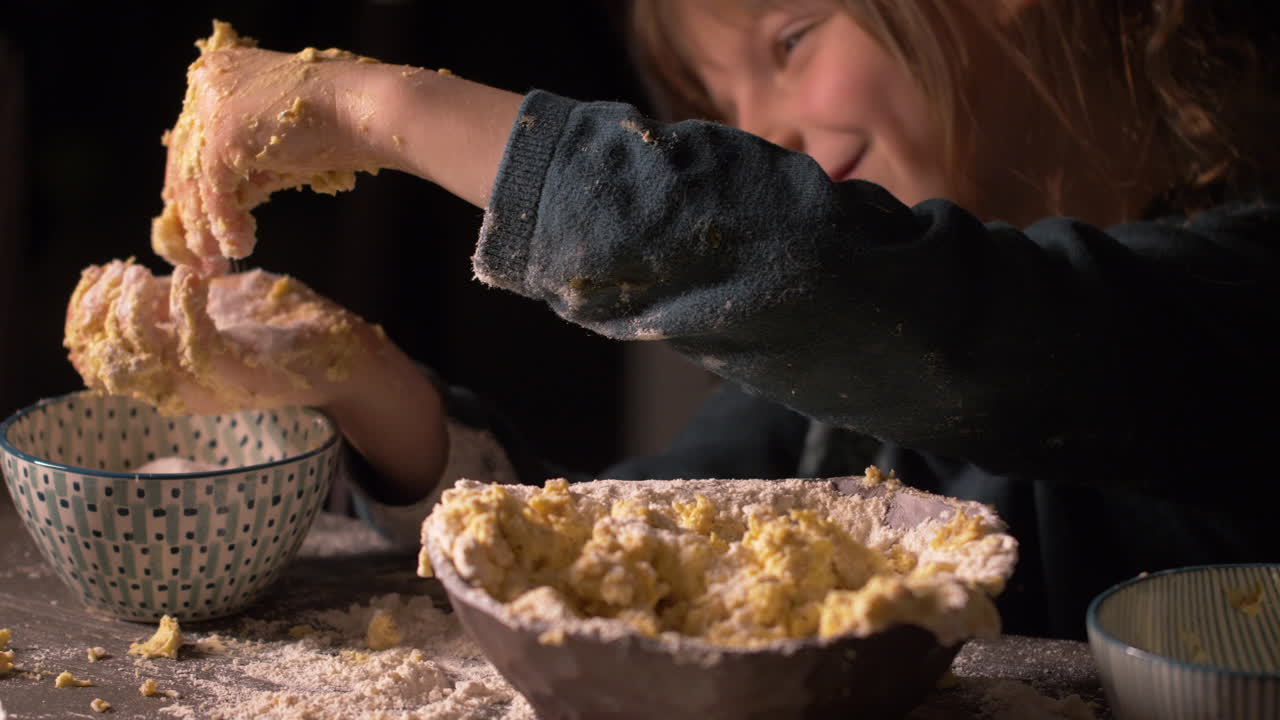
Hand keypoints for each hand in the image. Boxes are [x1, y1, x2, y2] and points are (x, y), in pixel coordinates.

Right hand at [65, 260, 381, 413]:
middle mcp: (178, 386)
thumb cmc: (281, 327)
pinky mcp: (239, 374)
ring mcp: (207, 385)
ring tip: (148, 272)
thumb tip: (127, 276)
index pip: (94, 358)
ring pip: (135, 356)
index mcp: (168, 372)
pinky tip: (193, 278)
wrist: (348, 356)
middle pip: (99, 362)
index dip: (82, 313)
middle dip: (95, 310)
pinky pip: (193, 346)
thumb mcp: (215, 302)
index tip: (99, 271)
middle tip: (121, 272)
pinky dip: (184, 306)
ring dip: (131, 306)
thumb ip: (170, 295)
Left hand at [152, 21, 386, 274]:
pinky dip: (226, 224)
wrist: (363, 108)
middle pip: (184, 159)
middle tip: (197, 250)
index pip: (190, 136)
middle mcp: (206, 84)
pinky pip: (215, 192)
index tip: (193, 219)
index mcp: (217, 73)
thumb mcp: (277, 140)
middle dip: (190, 211)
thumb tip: (217, 207)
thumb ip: (244, 163)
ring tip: (215, 260)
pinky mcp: (223, 136)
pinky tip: (241, 248)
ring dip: (205, 226)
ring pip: (196, 179)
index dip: (191, 183)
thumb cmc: (338, 121)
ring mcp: (211, 108)